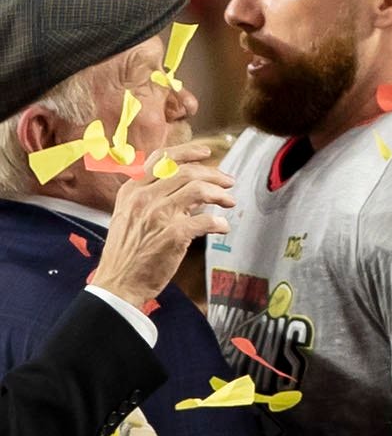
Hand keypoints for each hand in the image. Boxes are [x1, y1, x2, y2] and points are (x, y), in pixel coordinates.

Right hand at [90, 141, 233, 312]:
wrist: (117, 283)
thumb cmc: (127, 252)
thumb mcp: (130, 215)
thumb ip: (153, 197)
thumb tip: (188, 188)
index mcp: (132, 190)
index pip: (162, 159)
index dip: (188, 152)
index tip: (206, 153)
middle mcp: (143, 198)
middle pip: (187, 172)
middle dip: (214, 174)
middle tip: (228, 182)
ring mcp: (158, 215)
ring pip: (198, 190)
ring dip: (220, 194)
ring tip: (230, 201)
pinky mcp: (173, 235)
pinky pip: (206, 221)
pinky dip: (219, 223)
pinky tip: (223, 227)